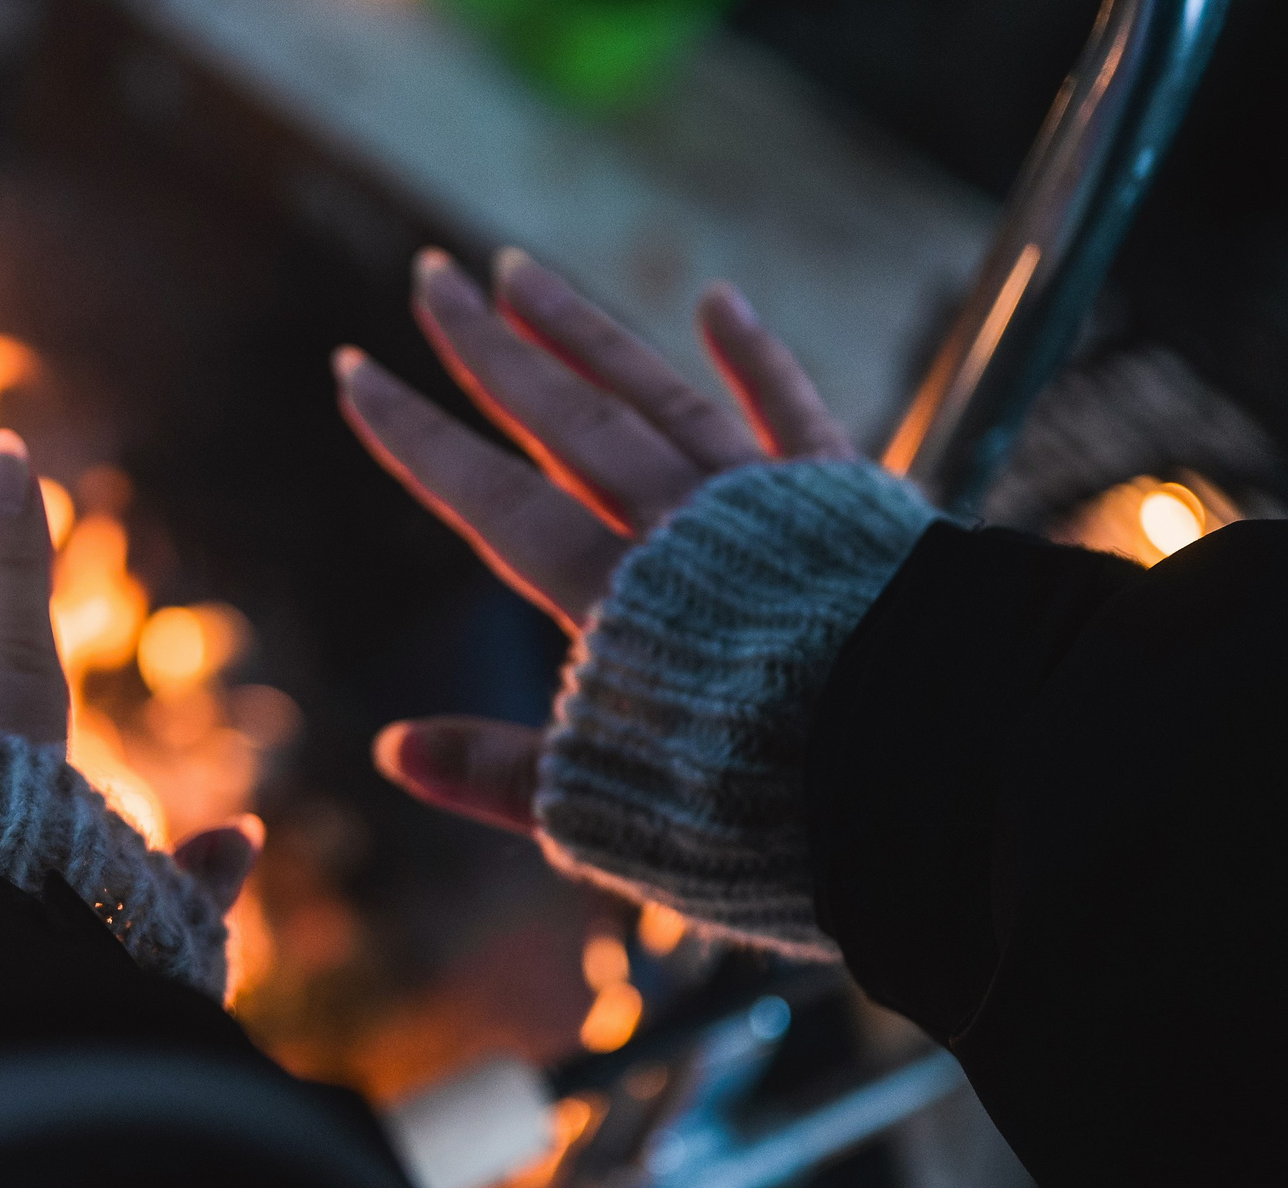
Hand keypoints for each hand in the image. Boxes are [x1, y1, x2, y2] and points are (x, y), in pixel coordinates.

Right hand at [337, 248, 850, 834]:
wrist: (932, 767)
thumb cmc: (767, 811)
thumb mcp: (612, 814)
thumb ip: (502, 775)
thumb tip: (394, 749)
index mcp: (612, 604)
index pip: (489, 499)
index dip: (415, 436)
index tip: (355, 370)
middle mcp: (678, 532)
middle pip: (563, 418)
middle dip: (485, 347)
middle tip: (429, 274)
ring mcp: (764, 505)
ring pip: (654, 394)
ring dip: (583, 332)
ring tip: (520, 273)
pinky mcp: (848, 503)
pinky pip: (790, 411)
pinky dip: (752, 355)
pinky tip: (716, 302)